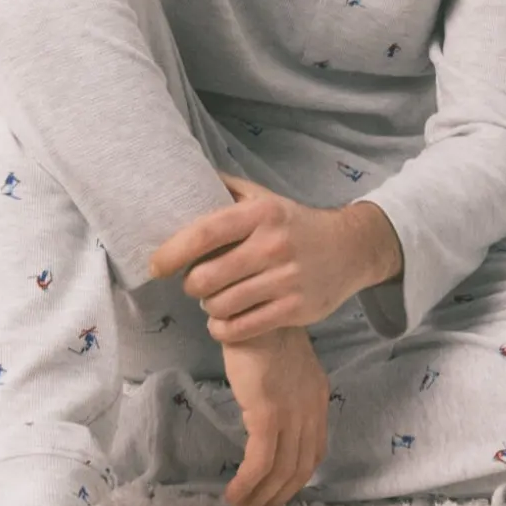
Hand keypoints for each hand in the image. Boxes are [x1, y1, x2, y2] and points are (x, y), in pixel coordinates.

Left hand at [148, 174, 358, 342]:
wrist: (350, 249)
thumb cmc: (296, 223)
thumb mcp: (267, 198)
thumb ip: (228, 188)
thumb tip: (185, 176)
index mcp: (262, 213)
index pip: (205, 232)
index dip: (172, 251)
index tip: (155, 266)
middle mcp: (273, 245)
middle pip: (206, 277)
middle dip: (191, 285)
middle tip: (196, 283)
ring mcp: (286, 279)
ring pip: (221, 306)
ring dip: (209, 307)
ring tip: (215, 299)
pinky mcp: (296, 309)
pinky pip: (242, 328)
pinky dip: (224, 329)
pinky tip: (225, 321)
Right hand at [220, 325, 329, 505]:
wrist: (251, 308)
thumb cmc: (259, 331)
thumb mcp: (282, 365)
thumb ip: (284, 391)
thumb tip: (268, 417)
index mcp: (316, 398)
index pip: (314, 451)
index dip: (295, 479)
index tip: (275, 494)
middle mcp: (310, 409)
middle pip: (301, 469)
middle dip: (278, 497)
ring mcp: (292, 413)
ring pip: (282, 471)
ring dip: (261, 498)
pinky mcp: (267, 413)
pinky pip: (260, 462)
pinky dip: (248, 484)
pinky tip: (233, 494)